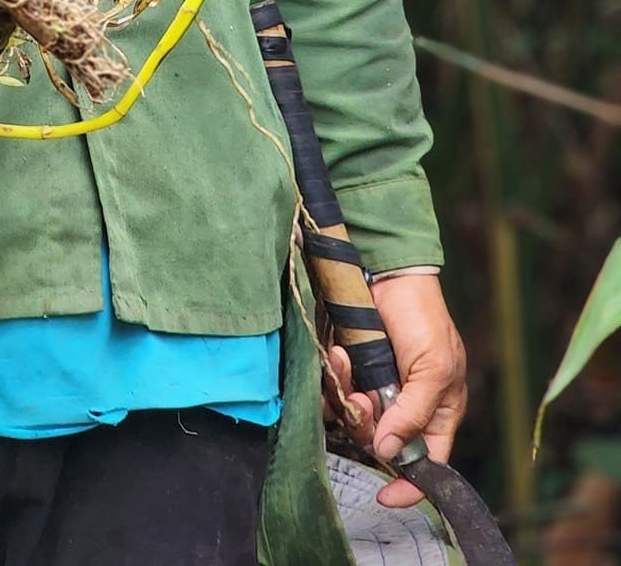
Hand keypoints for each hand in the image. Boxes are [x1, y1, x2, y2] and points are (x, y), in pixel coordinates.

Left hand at [325, 271, 467, 507]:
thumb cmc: (423, 317)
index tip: (386, 497)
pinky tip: (337, 355)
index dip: (409, 485)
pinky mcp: (351, 369)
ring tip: (346, 364)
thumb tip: (389, 451)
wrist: (388, 270)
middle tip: (361, 397)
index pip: (427, 464)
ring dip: (346, 397)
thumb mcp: (433, 367)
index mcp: (436, 412)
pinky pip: (334, 390)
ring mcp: (376, 388)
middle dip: (366, 424)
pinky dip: (333, 376)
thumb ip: (414, 412)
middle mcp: (404, 406)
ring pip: (353, 418)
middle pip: (380, 443)